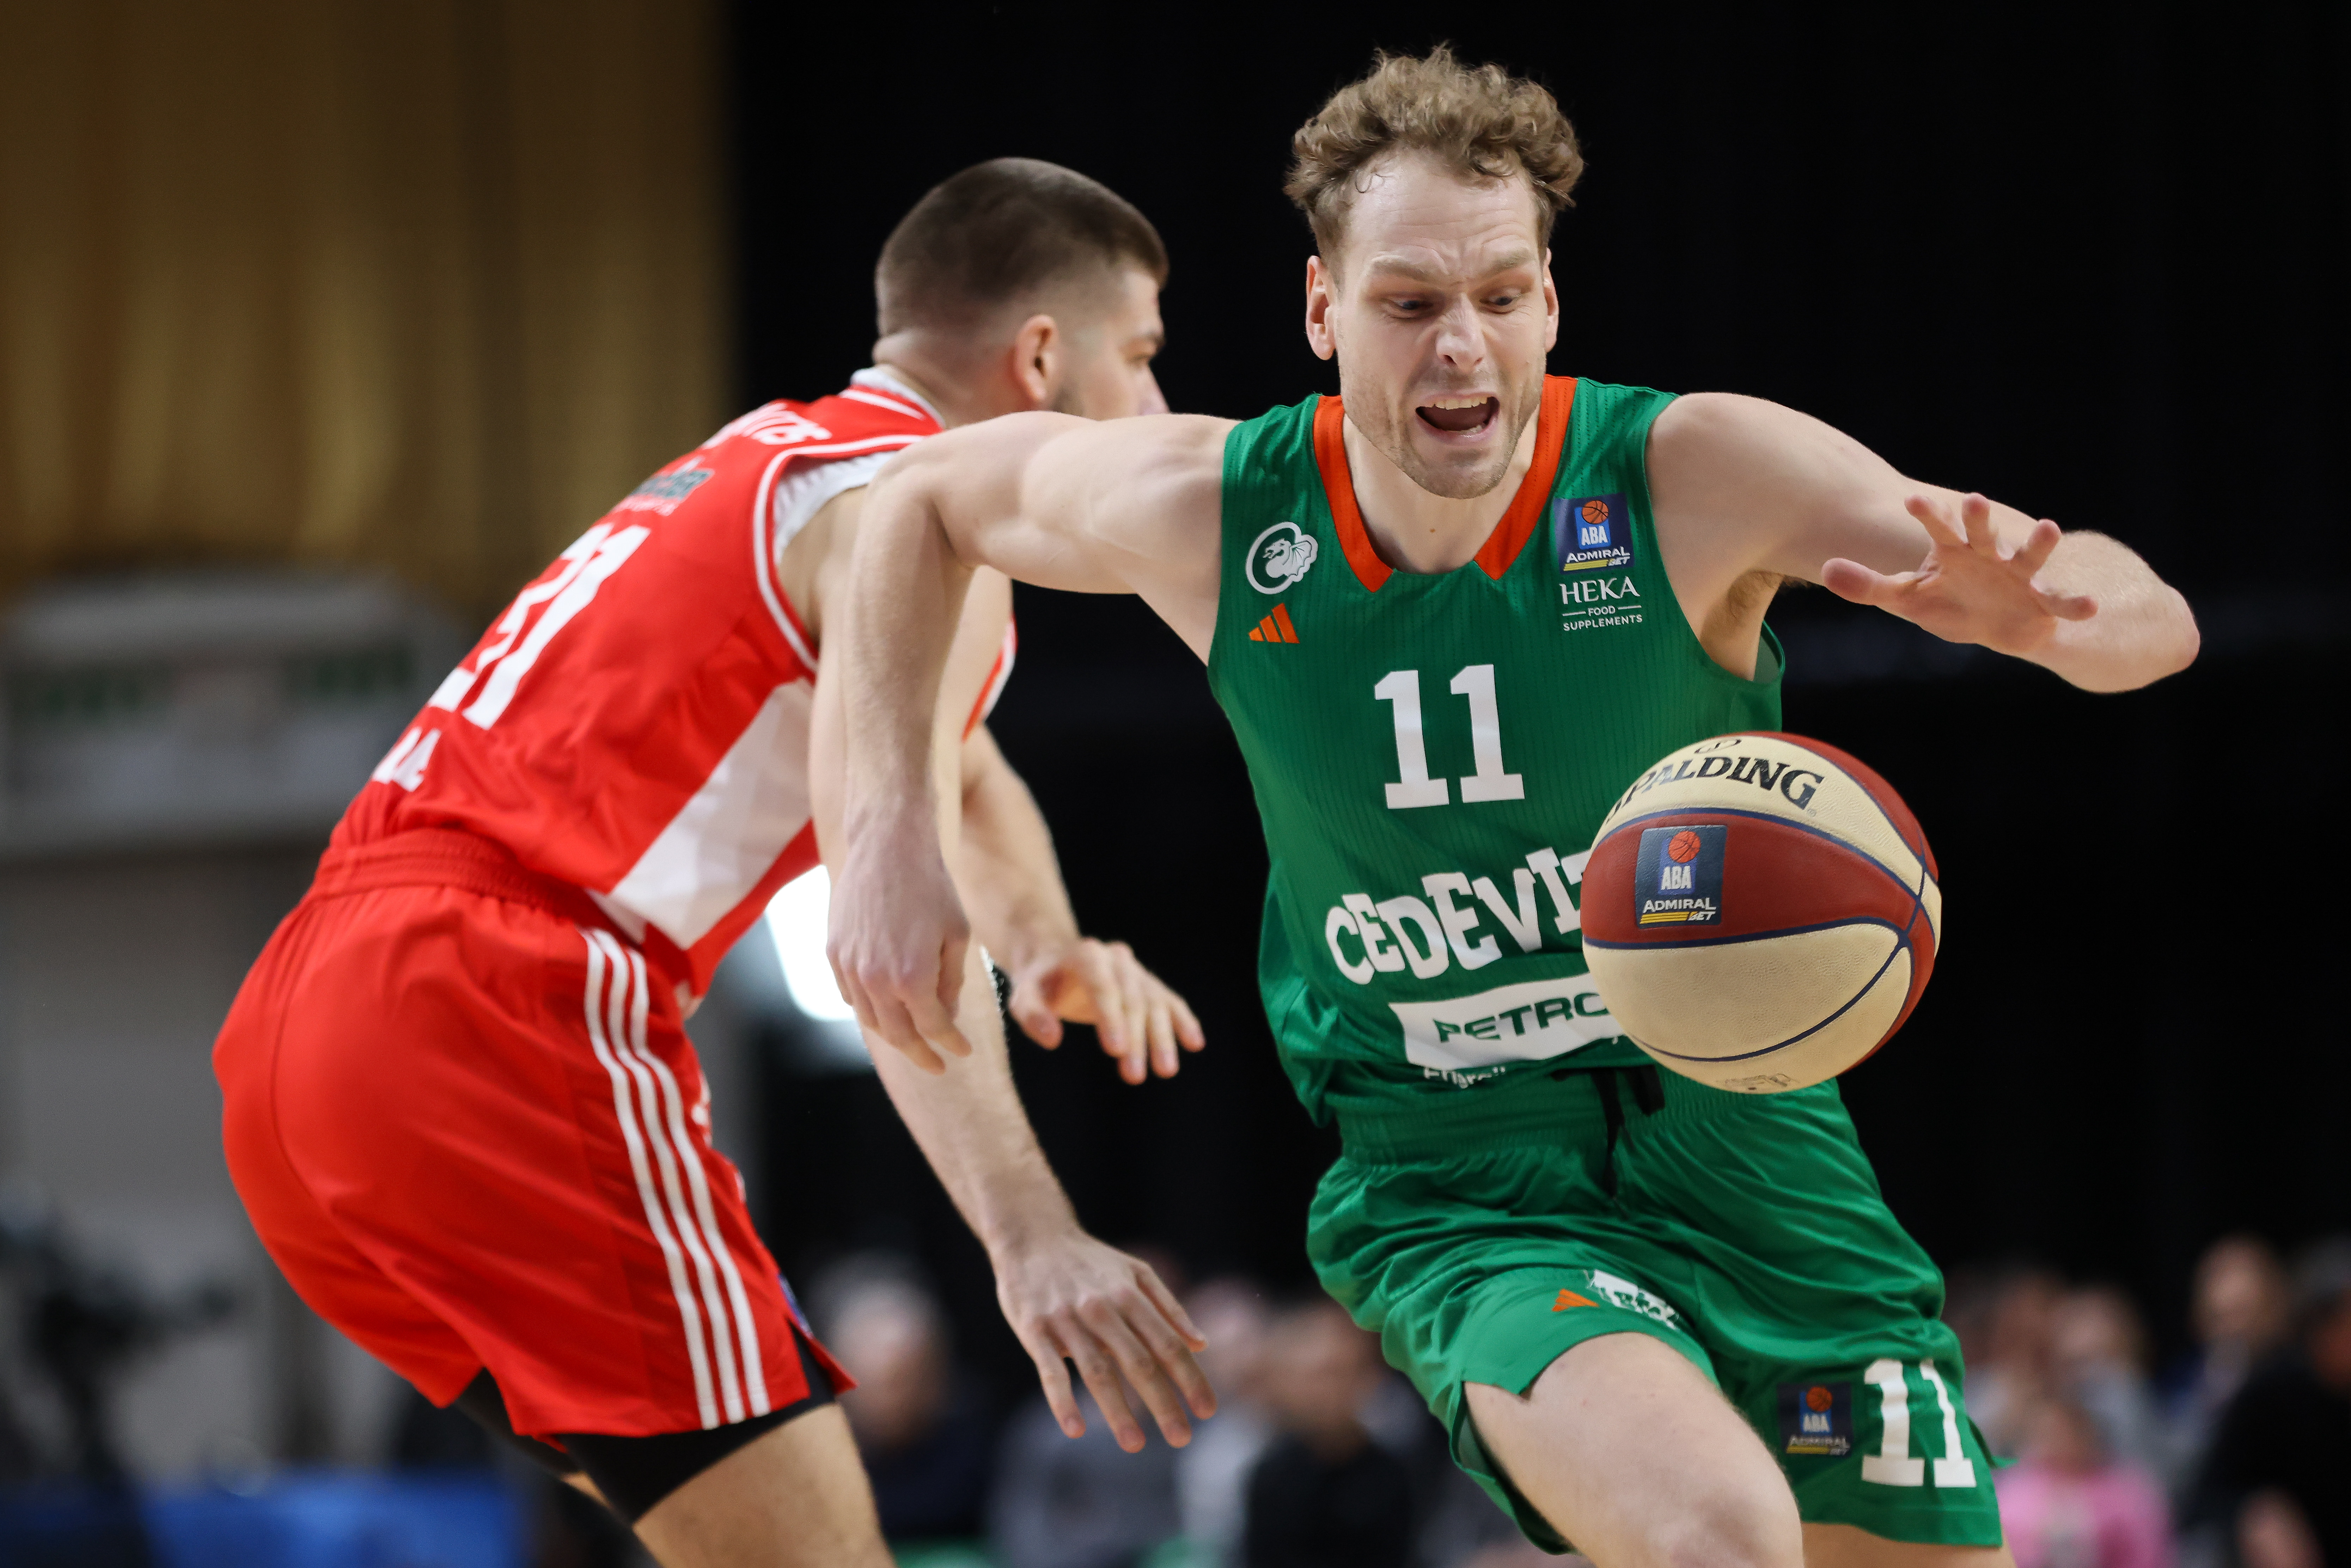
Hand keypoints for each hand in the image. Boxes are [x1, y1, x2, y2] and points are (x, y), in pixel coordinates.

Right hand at [828, 803, 974, 1073]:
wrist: (887, 845)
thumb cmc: (932, 886)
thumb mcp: (957, 935)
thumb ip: (951, 982)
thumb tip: (944, 1016)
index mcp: (912, 977)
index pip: (934, 1028)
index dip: (951, 1044)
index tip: (963, 1052)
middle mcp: (875, 979)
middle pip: (898, 1035)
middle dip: (920, 1054)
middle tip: (937, 1065)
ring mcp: (849, 967)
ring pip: (870, 1020)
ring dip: (893, 1036)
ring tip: (913, 1041)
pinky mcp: (833, 951)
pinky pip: (850, 996)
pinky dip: (869, 1009)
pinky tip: (885, 1009)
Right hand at [995, 1231, 1214, 1450]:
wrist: (1031, 1234)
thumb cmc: (1089, 1260)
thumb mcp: (1136, 1271)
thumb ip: (1168, 1306)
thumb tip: (1201, 1343)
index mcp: (1130, 1294)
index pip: (1168, 1344)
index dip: (1191, 1379)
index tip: (1208, 1411)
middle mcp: (1101, 1307)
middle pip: (1139, 1362)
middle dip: (1163, 1403)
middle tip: (1182, 1439)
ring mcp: (1066, 1319)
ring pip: (1097, 1371)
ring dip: (1117, 1411)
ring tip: (1135, 1445)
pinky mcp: (1034, 1330)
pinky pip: (1050, 1371)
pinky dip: (1062, 1401)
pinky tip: (1075, 1430)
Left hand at [1007, 939, 1206, 1083]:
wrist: (1055, 957)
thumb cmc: (1038, 983)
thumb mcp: (1022, 995)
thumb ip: (1032, 1015)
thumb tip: (1052, 1039)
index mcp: (1085, 955)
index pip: (1102, 985)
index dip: (1111, 1017)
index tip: (1116, 1050)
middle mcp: (1115, 958)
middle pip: (1131, 997)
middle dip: (1136, 1037)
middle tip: (1134, 1075)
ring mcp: (1135, 970)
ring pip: (1154, 1001)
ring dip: (1162, 1036)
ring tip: (1166, 1071)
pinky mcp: (1148, 983)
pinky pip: (1169, 1001)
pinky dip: (1182, 1020)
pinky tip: (1195, 1043)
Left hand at [1822, 492, 2095, 656]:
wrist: (1998, 625)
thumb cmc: (1949, 603)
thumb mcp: (1905, 598)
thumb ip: (1868, 585)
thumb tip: (1824, 567)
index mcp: (1954, 550)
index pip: (1937, 527)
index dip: (1927, 514)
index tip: (1912, 499)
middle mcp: (1989, 554)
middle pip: (1983, 532)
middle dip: (1979, 517)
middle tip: (1973, 498)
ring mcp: (2021, 575)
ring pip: (2030, 556)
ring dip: (2039, 543)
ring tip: (2050, 527)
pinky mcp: (2046, 600)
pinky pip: (2062, 600)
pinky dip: (2075, 603)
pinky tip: (2090, 606)